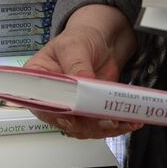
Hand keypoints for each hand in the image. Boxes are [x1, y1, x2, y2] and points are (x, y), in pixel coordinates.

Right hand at [25, 6, 141, 140]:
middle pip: (63, 121)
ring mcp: (72, 108)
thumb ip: (76, 65)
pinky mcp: (89, 112)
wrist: (102, 41)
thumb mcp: (74, 46)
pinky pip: (99, 126)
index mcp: (38, 80)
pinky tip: (128, 121)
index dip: (54, 114)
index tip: (72, 118)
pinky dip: (115, 126)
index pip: (39, 103)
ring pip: (82, 129)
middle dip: (86, 124)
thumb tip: (82, 82)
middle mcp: (52, 98)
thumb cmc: (80, 38)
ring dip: (103, 128)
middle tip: (105, 120)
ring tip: (121, 121)